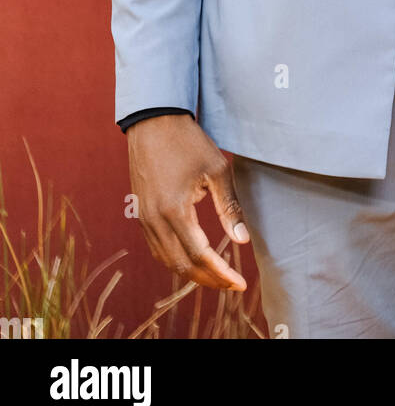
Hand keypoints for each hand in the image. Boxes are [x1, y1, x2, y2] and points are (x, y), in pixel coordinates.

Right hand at [127, 113, 249, 290]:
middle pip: (181, 265)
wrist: (154, 121)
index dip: (221, 274)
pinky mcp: (141, 213)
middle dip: (208, 279)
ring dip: (191, 272)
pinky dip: (175, 259)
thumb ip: (229, 207)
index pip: (200, 255)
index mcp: (174, 210)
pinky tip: (192, 258)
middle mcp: (154, 220)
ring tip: (216, 276)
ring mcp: (144, 218)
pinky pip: (157, 248)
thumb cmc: (188, 141)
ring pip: (166, 260)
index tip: (240, 284)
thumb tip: (242, 241)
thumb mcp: (217, 169)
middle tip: (231, 284)